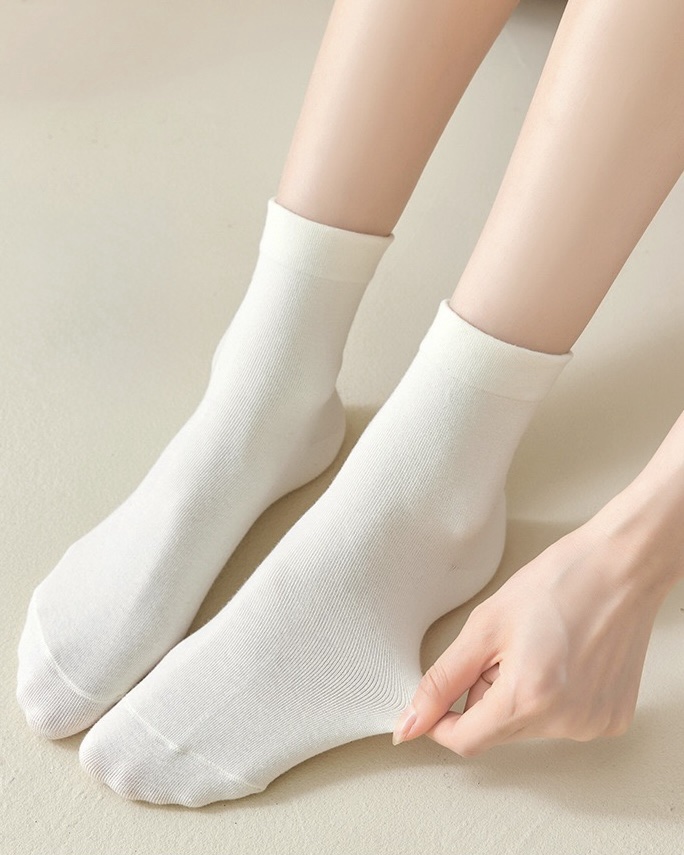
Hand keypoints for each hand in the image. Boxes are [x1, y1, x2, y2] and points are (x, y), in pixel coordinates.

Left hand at [392, 504, 675, 755]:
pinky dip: (551, 696)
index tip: (435, 699)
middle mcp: (565, 722)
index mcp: (528, 698)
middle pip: (496, 730)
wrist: (620, 567)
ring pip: (527, 725)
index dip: (441, 720)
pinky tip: (564, 657)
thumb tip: (410, 722)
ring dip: (518, 695)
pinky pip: (561, 719)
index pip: (465, 740)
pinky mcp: (612, 718)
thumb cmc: (557, 583)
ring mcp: (593, 724)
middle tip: (503, 649)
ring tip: (538, 647)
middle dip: (485, 695)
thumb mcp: (484, 626)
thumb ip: (442, 680)